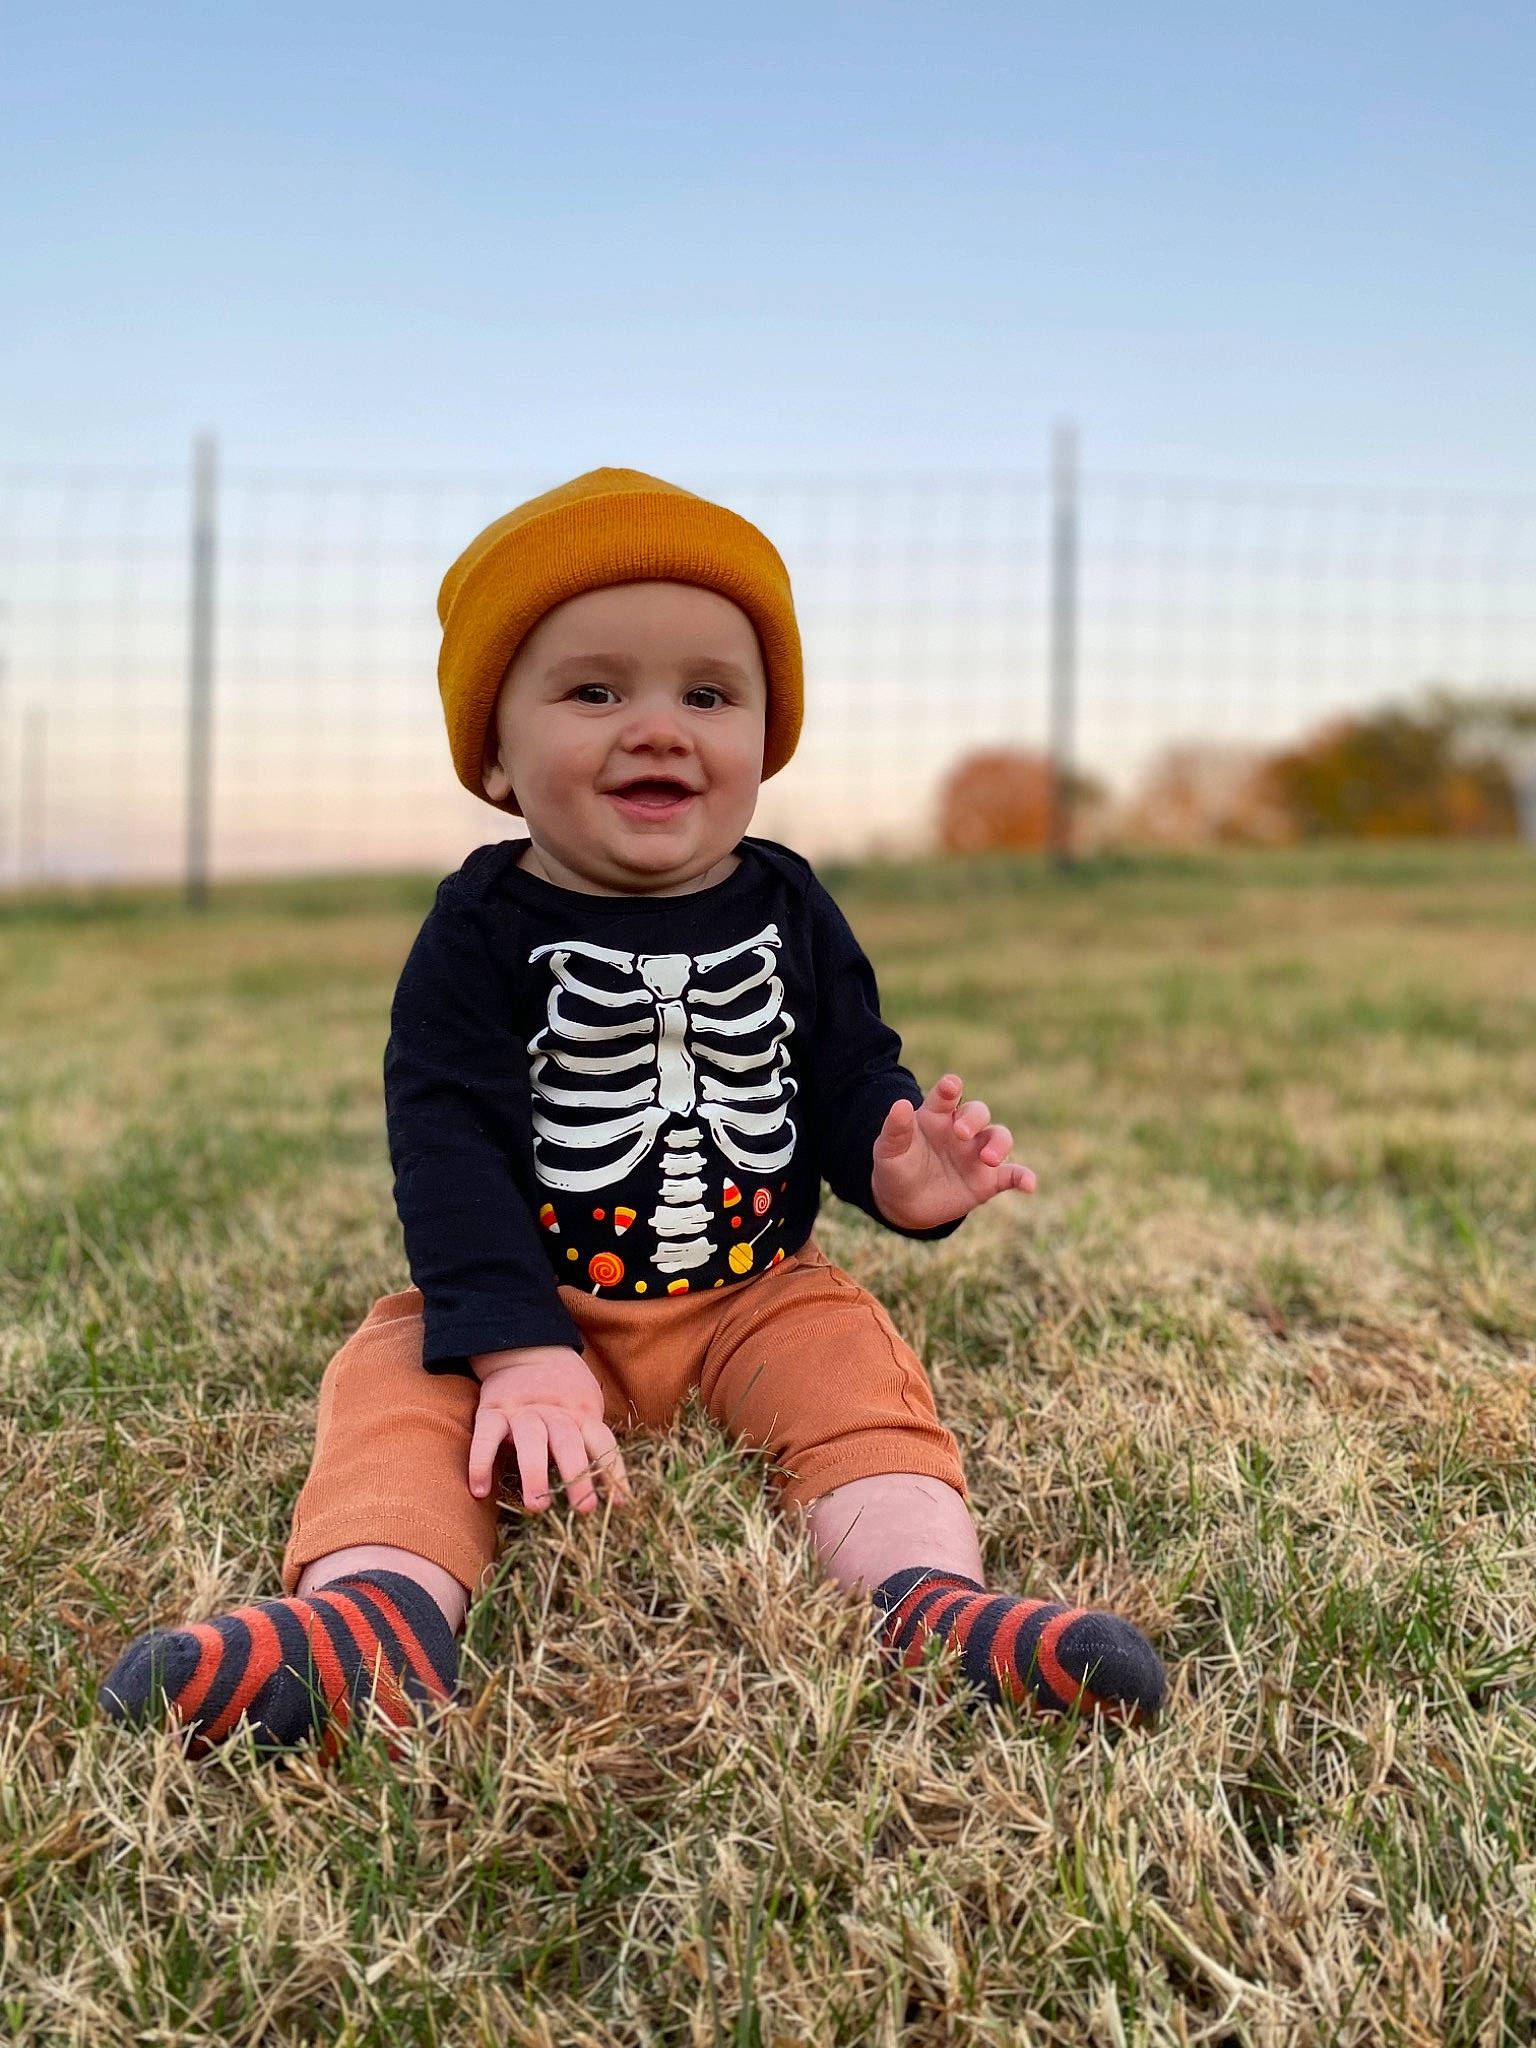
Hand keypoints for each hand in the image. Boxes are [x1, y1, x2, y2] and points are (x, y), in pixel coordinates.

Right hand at [467, 1345, 630, 1512]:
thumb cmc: (564, 1392)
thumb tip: (615, 1491)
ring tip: (536, 1506)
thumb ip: (593, 1441)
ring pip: (531, 1440)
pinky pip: (485, 1436)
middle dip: (577, 1476)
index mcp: (582, 1414)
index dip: (613, 1472)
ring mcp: (522, 1412)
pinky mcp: (492, 1411)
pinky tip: (479, 1490)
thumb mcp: (586, 1407)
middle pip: (569, 1443)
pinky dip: (481, 1462)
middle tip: (582, 1509)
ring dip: (535, 1472)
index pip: (603, 1443)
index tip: (619, 1504)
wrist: (528, 1349)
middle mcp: (555, 1414)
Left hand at [869, 1073, 1036, 1231]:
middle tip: (961, 1133)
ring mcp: (977, 1153)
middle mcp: (961, 1130)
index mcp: (936, 1116)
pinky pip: (1012, 1175)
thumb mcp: (888, 1150)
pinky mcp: (988, 1180)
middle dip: (974, 1118)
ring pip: (999, 1137)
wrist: (903, 1203)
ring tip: (988, 1159)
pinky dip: (1024, 1177)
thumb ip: (895, 1129)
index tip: (950, 1086)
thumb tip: (901, 1104)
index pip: (947, 1095)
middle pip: (978, 1112)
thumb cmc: (896, 1167)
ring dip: (998, 1144)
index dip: (950, 1088)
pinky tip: (1029, 1186)